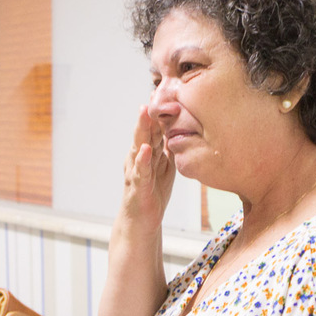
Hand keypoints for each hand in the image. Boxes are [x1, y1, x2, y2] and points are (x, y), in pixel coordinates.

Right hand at [121, 104, 175, 228]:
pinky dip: (143, 161)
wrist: (140, 223)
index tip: (161, 92)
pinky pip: (141, 173)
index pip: (152, 130)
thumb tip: (179, 130)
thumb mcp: (165, 168)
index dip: (157, 113)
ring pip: (139, 147)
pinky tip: (146, 150)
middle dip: (147, 115)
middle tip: (151, 95)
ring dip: (142, 130)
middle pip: (144, 133)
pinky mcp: (138, 188)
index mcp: (147, 154)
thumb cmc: (152, 194)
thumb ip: (168, 149)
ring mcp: (136, 172)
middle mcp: (139, 159)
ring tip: (144, 114)